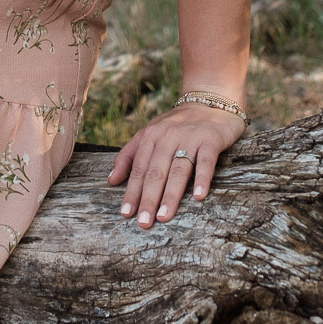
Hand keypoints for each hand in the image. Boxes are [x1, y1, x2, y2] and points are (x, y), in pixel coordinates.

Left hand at [105, 100, 245, 227]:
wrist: (211, 101)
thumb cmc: (178, 124)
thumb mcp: (150, 134)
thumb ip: (129, 156)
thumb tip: (111, 180)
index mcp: (150, 136)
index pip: (139, 168)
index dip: (132, 192)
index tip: (126, 213)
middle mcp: (168, 136)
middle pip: (156, 172)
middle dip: (148, 198)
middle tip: (143, 222)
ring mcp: (190, 137)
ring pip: (178, 169)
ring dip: (170, 194)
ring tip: (164, 216)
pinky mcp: (211, 140)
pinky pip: (206, 162)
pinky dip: (202, 179)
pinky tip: (198, 197)